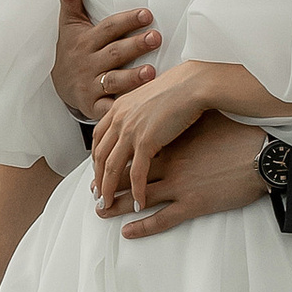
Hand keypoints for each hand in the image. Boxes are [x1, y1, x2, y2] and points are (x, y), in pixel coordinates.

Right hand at [50, 0, 160, 123]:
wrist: (59, 85)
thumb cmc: (73, 48)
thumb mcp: (69, 23)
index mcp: (86, 41)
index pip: (108, 29)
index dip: (126, 21)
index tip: (147, 14)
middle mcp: (89, 63)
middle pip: (114, 53)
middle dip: (135, 46)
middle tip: (156, 37)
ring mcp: (91, 86)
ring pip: (113, 81)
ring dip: (132, 78)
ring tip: (152, 72)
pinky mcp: (94, 106)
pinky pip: (108, 108)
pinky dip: (121, 108)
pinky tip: (138, 106)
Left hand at [89, 58, 247, 209]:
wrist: (195, 83)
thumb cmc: (181, 90)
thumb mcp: (149, 100)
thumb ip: (138, 114)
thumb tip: (139, 128)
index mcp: (118, 108)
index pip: (99, 139)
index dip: (96, 159)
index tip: (98, 174)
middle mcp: (119, 119)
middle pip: (100, 156)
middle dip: (98, 180)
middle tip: (98, 197)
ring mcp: (131, 130)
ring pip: (112, 167)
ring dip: (109, 190)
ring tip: (109, 207)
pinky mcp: (147, 141)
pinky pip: (137, 173)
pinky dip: (136, 191)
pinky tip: (137, 204)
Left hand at [92, 108, 267, 239]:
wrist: (260, 148)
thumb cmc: (236, 131)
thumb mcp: (202, 119)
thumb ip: (182, 122)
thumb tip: (172, 116)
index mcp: (169, 139)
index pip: (130, 147)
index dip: (113, 156)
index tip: (102, 163)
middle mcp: (167, 160)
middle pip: (126, 171)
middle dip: (105, 181)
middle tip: (91, 190)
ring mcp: (178, 182)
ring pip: (136, 195)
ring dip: (115, 203)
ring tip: (99, 210)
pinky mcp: (192, 201)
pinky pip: (160, 217)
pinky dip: (142, 225)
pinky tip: (127, 230)